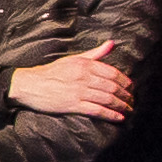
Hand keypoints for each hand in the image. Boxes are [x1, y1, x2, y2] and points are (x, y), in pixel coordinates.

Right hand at [2, 51, 130, 119]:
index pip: (112, 72)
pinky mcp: (73, 105)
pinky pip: (97, 110)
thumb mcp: (73, 59)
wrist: (30, 85)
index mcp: (84, 64)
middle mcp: (84, 77)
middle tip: (131, 100)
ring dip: (121, 105)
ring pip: (107, 98)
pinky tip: (119, 117)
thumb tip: (111, 43)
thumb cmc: (51, 72)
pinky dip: (110, 115)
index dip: (125, 81)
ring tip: (128, 109)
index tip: (130, 87)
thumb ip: (95, 53)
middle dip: (125, 95)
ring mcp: (79, 92)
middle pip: (112, 86)